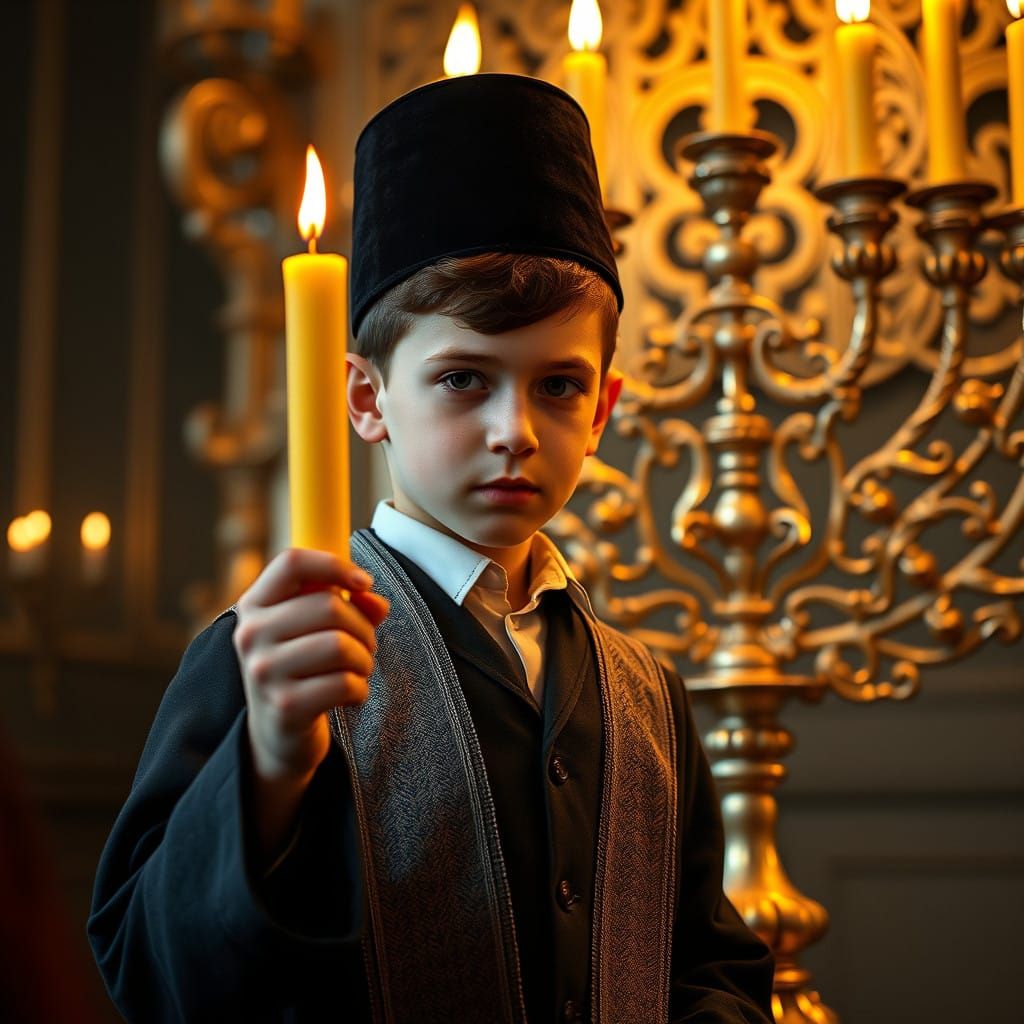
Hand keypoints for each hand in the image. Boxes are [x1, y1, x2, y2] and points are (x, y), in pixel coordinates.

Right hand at [232, 548, 389, 788]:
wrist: (276, 734)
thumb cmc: (303, 668)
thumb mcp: (317, 629)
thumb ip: (351, 605)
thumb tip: (376, 602)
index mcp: (255, 605)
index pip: (291, 562)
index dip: (334, 565)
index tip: (363, 583)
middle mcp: (251, 634)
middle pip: (329, 606)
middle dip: (363, 627)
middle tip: (365, 646)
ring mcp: (263, 671)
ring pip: (340, 645)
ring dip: (364, 660)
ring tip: (358, 671)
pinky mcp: (284, 705)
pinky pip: (344, 683)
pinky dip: (359, 690)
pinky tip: (350, 695)